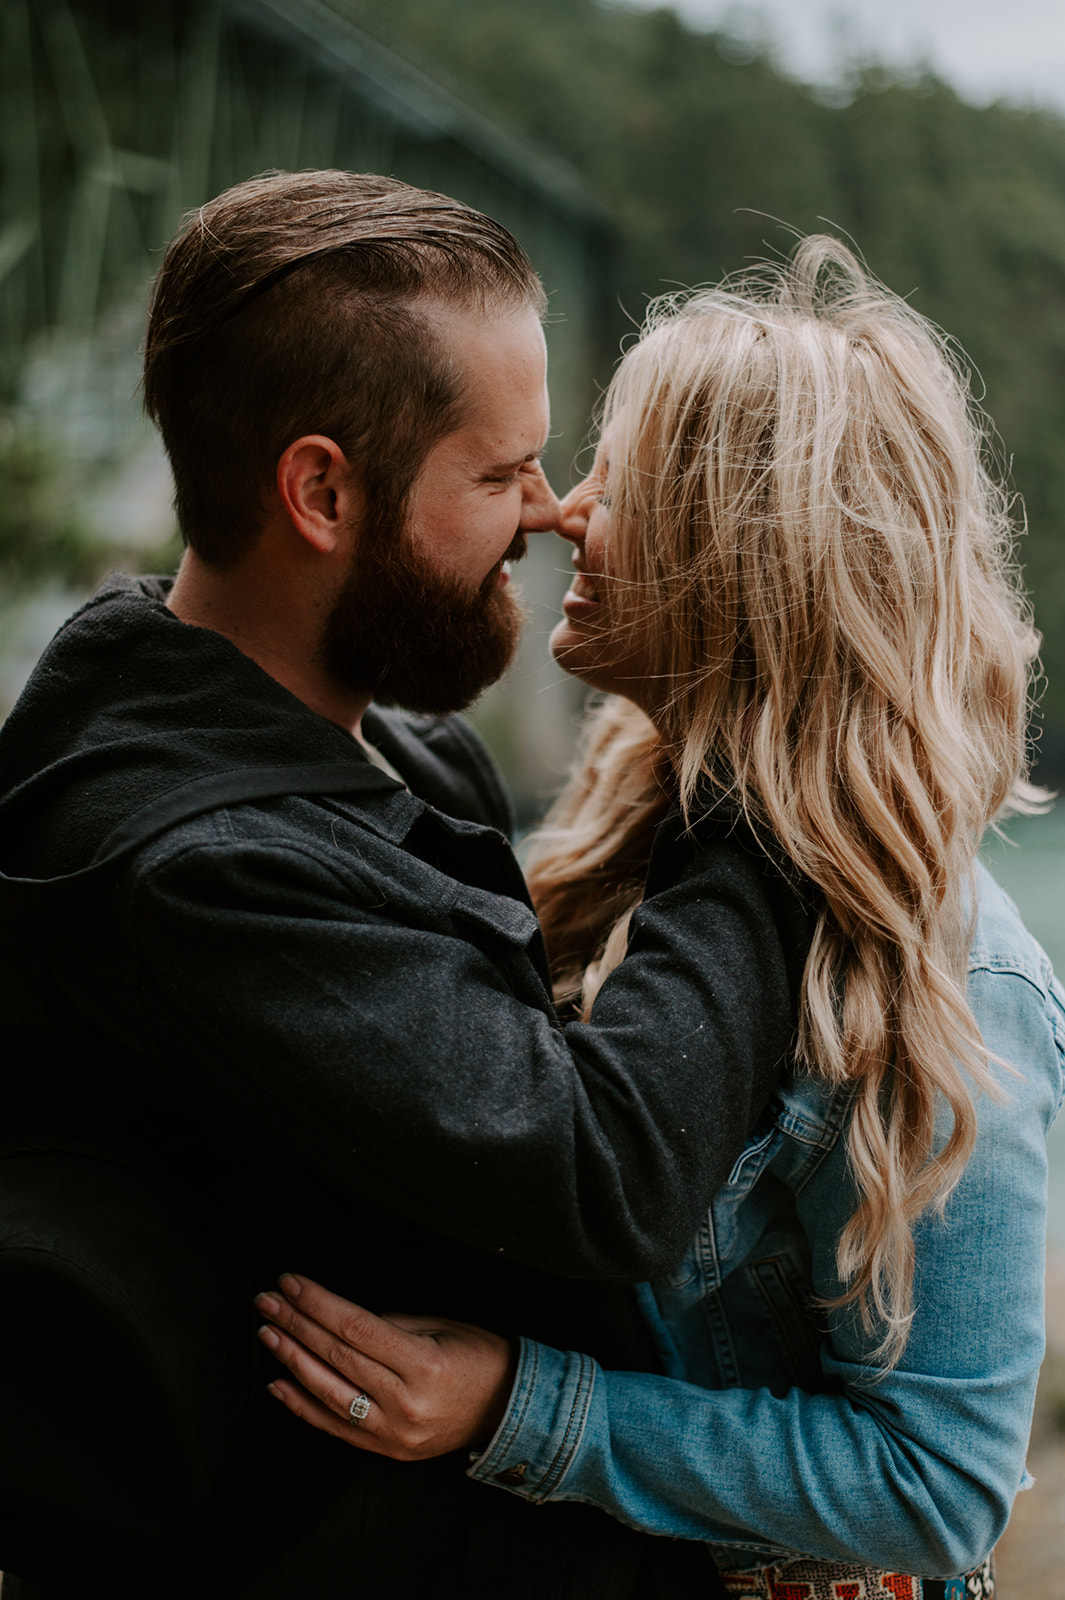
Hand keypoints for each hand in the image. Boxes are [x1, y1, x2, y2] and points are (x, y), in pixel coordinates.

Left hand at [255, 1274, 516, 1460]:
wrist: (508, 1410)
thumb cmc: (478, 1357)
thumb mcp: (440, 1328)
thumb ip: (388, 1326)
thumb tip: (339, 1320)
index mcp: (423, 1364)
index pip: (354, 1327)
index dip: (317, 1303)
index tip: (290, 1283)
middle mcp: (405, 1401)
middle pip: (336, 1356)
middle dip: (295, 1323)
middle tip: (266, 1300)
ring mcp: (393, 1432)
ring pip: (328, 1393)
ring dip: (291, 1360)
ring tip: (267, 1333)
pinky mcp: (387, 1450)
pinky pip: (335, 1427)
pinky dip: (302, 1406)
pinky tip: (277, 1383)